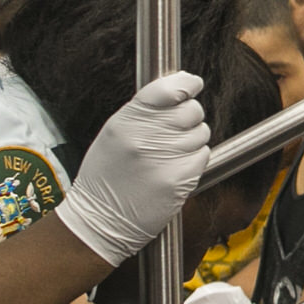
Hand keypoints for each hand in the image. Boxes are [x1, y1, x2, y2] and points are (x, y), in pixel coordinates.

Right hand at [56, 71, 209, 264]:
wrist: (101, 219)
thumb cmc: (106, 177)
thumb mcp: (113, 134)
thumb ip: (142, 112)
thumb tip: (176, 90)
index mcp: (125, 121)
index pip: (166, 90)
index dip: (186, 83)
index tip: (193, 83)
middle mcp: (144, 137)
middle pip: (191, 110)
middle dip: (190, 116)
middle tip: (177, 129)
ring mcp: (163, 159)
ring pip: (201, 133)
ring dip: (193, 140)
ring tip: (170, 153)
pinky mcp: (178, 180)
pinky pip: (202, 156)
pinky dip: (195, 160)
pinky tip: (175, 168)